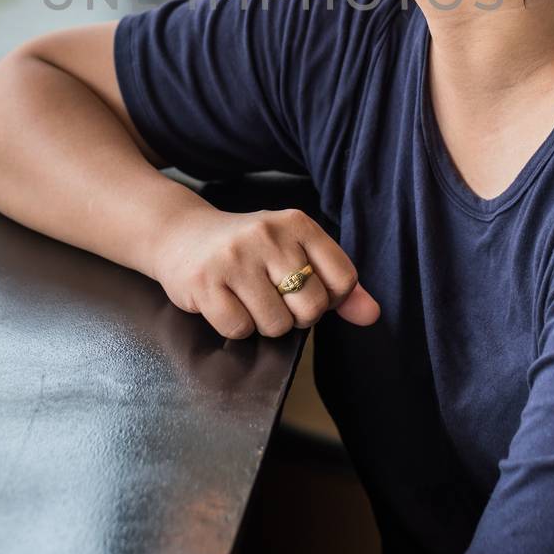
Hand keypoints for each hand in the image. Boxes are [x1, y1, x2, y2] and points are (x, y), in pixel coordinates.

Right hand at [154, 201, 380, 339]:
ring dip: (263, 324)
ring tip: (247, 298)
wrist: (181, 236)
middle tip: (273, 297)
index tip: (305, 289)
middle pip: (312, 308)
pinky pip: (239, 330)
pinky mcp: (204, 282)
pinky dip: (235, 327)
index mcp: (297, 223)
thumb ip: (337, 284)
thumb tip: (372, 315)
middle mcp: (267, 235)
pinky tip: (225, 303)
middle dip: (295, 316)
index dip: (328, 298)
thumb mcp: (295, 253)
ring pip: (275, 325)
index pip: (343, 281)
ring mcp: (234, 258)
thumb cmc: (249, 251)